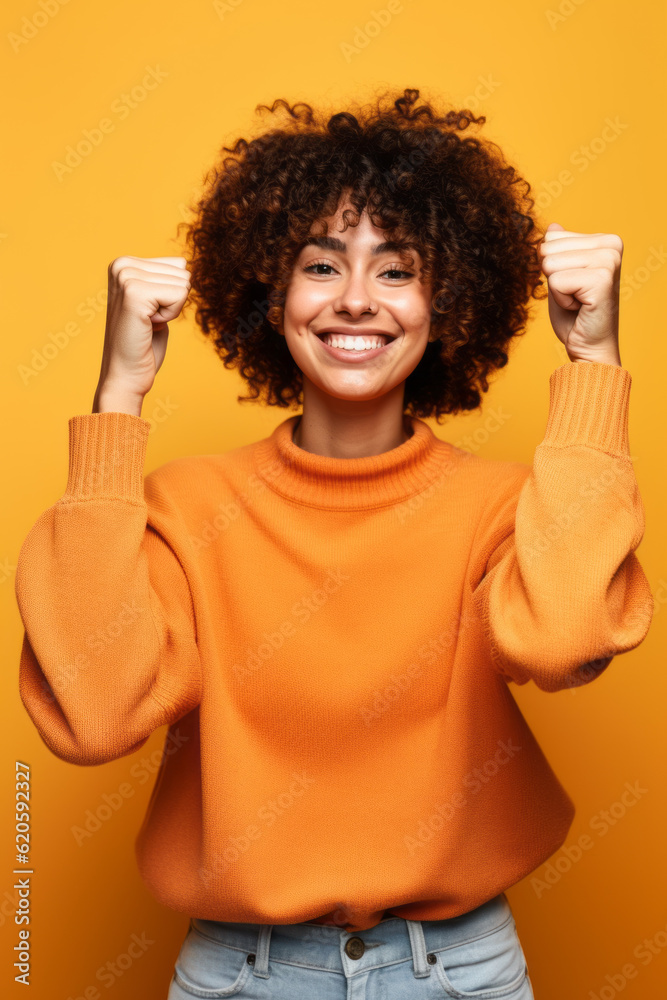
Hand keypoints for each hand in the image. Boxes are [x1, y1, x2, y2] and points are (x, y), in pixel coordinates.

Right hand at [93, 256, 190, 412]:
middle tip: (148, 322)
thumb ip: (166, 281)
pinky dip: (170, 316)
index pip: (178, 264)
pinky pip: (179, 295)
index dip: (171, 296)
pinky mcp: (134, 293)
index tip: (149, 314)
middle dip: (172, 303)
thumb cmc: (143, 345)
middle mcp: (121, 265)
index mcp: (123, 264)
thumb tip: (184, 263)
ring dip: (170, 310)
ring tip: (146, 324)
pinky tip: (148, 326)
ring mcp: (125, 277)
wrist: (125, 375)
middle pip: (182, 272)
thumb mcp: (156, 305)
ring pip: (182, 283)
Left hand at [539, 223, 621, 364]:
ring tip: (578, 301)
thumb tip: (552, 226)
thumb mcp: (560, 276)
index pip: (550, 237)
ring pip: (549, 265)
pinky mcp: (602, 279)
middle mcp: (611, 245)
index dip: (552, 267)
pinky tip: (580, 307)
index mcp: (604, 240)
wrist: (589, 347)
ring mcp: (608, 260)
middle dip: (553, 278)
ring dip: (557, 290)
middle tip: (575, 295)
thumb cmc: (574, 315)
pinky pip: (555, 282)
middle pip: (547, 248)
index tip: (573, 285)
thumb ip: (558, 250)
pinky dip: (561, 300)